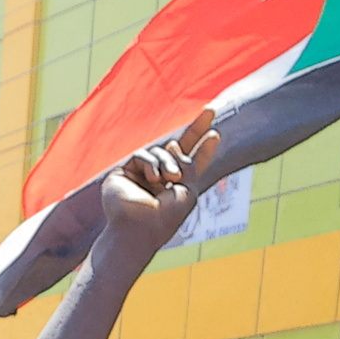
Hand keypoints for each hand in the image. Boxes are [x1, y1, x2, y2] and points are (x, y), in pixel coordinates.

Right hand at [95, 117, 227, 256]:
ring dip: (169, 162)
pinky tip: (153, 177)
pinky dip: (151, 163)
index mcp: (176, 188)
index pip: (191, 164)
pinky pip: (142, 155)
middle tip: (212, 109)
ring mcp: (141, 175)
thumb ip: (189, 164)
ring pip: (161, 151)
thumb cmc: (165, 217)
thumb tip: (175, 144)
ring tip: (169, 178)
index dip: (203, 150)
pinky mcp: (124, 172)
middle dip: (196, 129)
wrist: (138, 229)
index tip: (215, 134)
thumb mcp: (189, 190)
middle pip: (178, 148)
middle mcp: (160, 180)